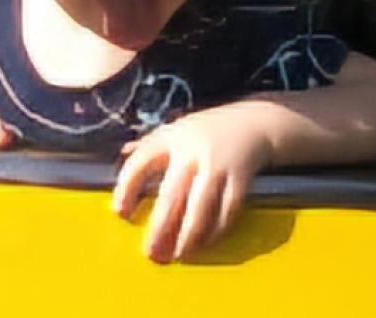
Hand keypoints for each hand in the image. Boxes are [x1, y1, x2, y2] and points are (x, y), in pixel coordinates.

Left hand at [113, 104, 271, 263]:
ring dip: (188, 235)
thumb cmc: (208, 129)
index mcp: (171, 137)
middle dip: (159, 226)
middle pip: (171, 193)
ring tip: (178, 254)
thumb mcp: (178, 128)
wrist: (254, 121)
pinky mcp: (240, 178)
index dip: (127, 188)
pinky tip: (206, 242)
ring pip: (200, 207)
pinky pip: (226, 211)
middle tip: (150, 252)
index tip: (120, 212)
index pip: (141, 161)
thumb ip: (152, 142)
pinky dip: (216, 230)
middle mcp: (192, 150)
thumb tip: (123, 153)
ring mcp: (217, 165)